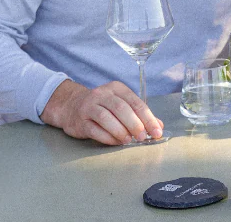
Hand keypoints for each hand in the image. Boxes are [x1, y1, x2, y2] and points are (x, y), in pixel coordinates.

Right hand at [41, 79, 164, 144]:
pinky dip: (107, 137)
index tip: (157, 131)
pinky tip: (116, 142)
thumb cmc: (102, 107)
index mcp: (116, 88)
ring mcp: (89, 106)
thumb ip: (139, 115)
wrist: (71, 106)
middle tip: (142, 137)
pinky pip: (95, 130)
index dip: (148, 118)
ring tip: (128, 140)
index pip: (135, 102)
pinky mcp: (80, 121)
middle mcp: (102, 94)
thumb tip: (159, 126)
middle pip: (121, 108)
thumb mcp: (121, 104)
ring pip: (106, 118)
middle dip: (135, 124)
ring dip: (120, 131)